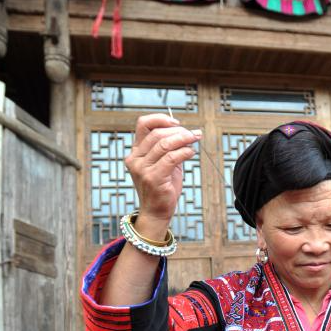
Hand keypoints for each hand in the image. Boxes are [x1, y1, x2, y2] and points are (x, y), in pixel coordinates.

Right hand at [125, 113, 201, 227]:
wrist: (156, 212)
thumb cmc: (162, 187)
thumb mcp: (163, 163)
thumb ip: (169, 148)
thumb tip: (186, 132)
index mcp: (136, 152)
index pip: (143, 124)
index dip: (161, 119)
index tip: (176, 123)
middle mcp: (135, 158)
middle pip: (157, 133)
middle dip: (178, 131)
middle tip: (193, 134)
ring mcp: (142, 168)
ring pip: (164, 144)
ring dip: (183, 139)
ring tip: (194, 139)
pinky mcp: (153, 178)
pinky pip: (171, 158)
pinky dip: (184, 152)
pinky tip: (191, 153)